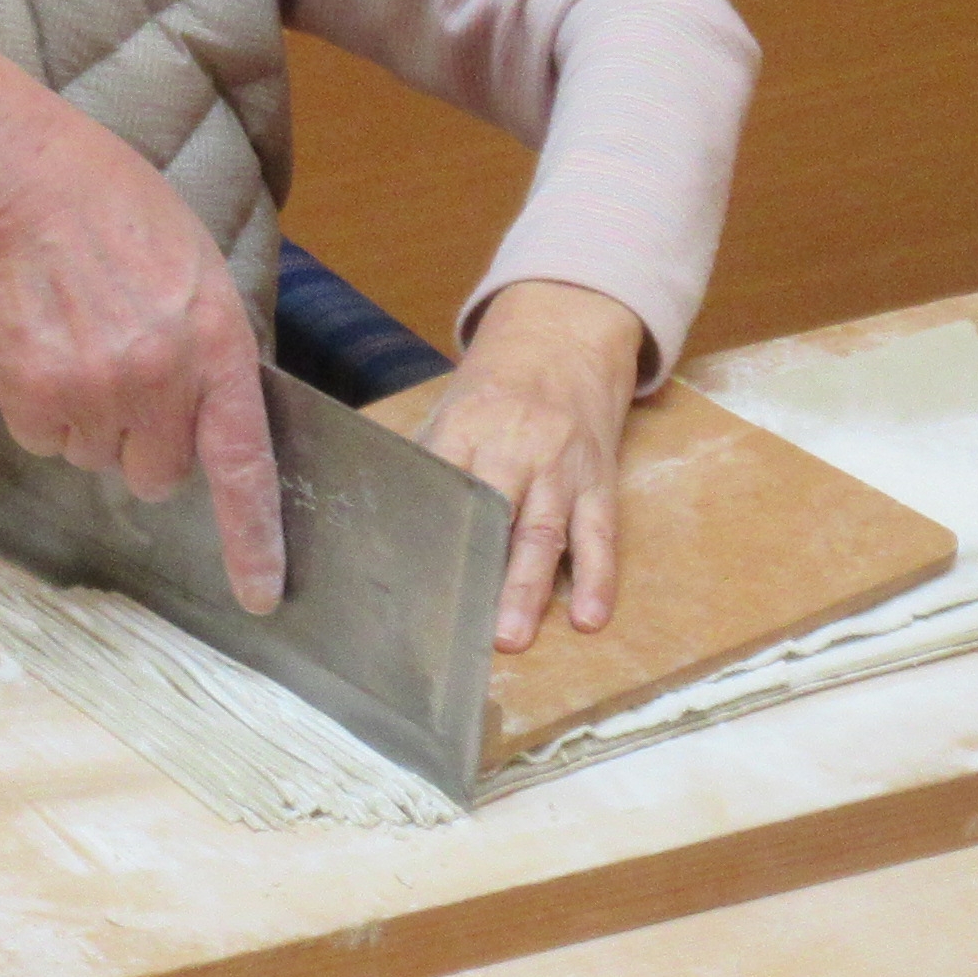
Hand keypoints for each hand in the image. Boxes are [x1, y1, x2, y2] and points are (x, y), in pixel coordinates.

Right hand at [0, 122, 283, 607]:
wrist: (14, 178)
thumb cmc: (102, 202)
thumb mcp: (189, 265)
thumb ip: (202, 342)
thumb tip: (197, 404)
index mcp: (217, 344)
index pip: (243, 462)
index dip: (253, 537)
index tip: (261, 594)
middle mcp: (164, 379)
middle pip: (155, 473)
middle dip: (135, 442)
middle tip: (112, 376)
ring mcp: (98, 390)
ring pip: (89, 455)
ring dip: (77, 417)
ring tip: (65, 338)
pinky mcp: (35, 392)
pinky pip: (36, 436)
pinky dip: (29, 404)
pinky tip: (29, 342)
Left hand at [369, 282, 646, 643]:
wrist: (565, 339)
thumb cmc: (494, 389)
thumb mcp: (450, 410)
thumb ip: (426, 462)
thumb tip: (376, 521)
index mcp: (466, 428)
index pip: (442, 483)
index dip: (427, 530)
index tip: (407, 580)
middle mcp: (515, 449)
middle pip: (498, 514)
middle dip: (485, 572)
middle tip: (469, 628)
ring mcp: (561, 470)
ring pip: (546, 533)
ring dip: (531, 588)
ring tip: (515, 637)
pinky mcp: (598, 483)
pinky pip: (601, 535)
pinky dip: (598, 578)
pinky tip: (591, 617)